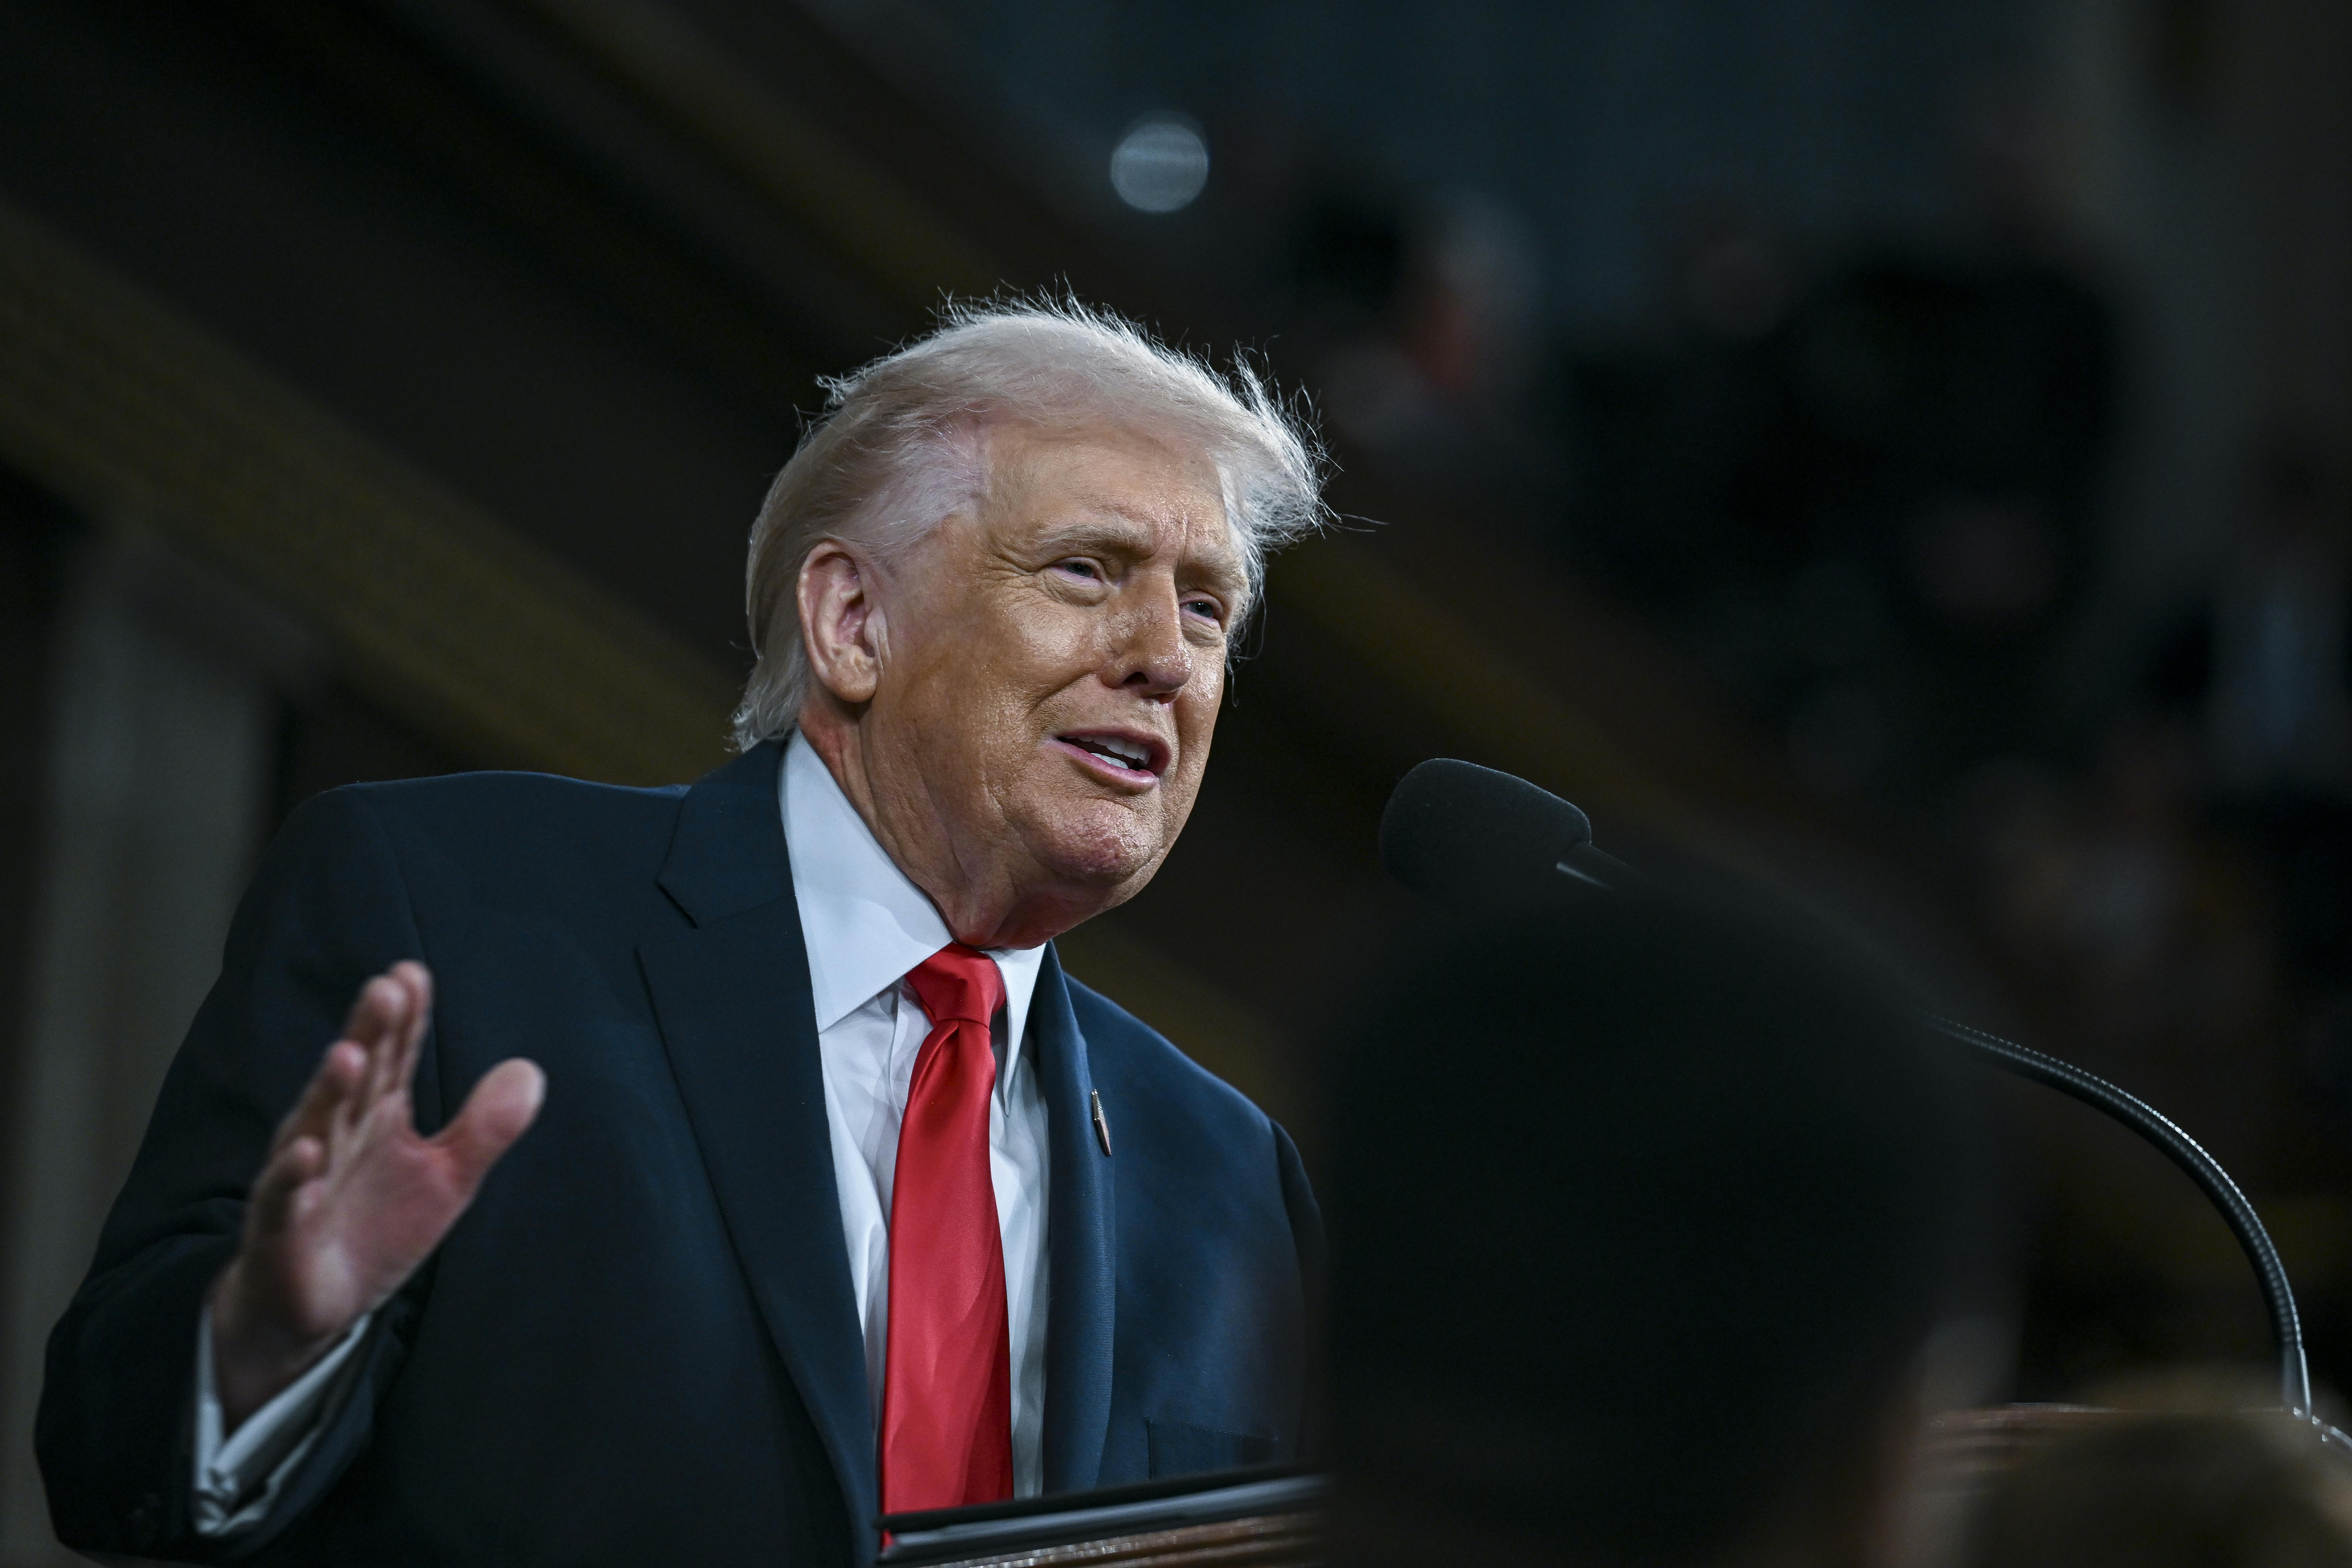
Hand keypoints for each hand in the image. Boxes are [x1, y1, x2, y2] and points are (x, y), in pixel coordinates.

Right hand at [207, 962, 543, 1430]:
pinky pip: (283, 1197)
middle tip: (385, 988)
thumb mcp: (447, 1177)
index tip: (412, 973)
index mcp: (376, 1114)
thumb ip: (485, 1127)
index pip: (394, 1056)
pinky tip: (307, 1150)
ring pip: (315, 1125)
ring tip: (349, 1054)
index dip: (404, 1017)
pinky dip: (293, 1175)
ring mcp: (305, 1178)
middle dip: (369, 1033)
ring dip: (330, 1090)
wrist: (316, 1302)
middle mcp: (336, 1133)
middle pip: (356, 1076)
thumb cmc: (378, 1226)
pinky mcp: (281, 1228)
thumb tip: (531, 1070)